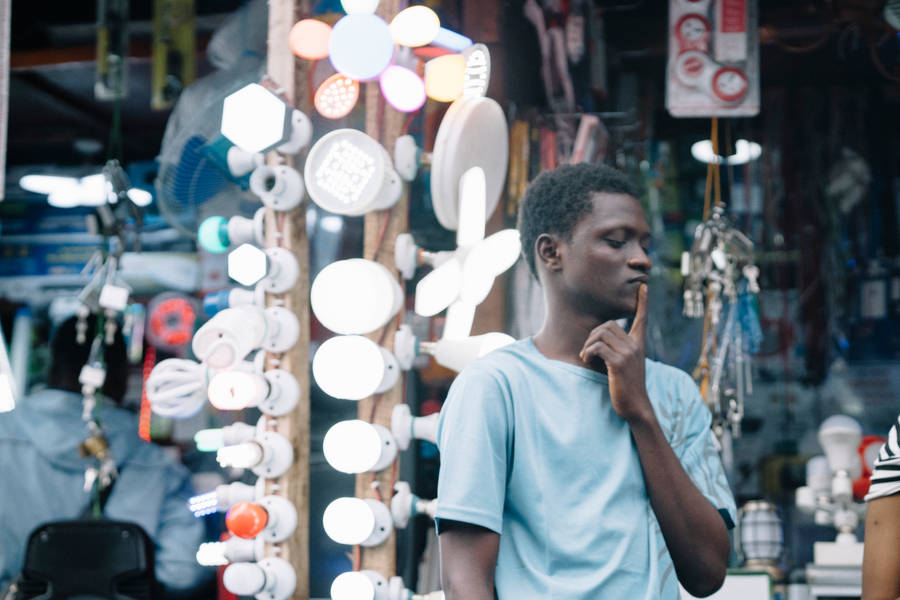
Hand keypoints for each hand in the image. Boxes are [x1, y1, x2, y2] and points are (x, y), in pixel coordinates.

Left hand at [579, 284, 652, 423]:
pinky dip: (587, 353)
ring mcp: (628, 353)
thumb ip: (617, 350)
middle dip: (593, 335)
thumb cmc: (626, 385)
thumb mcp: (625, 364)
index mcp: (638, 344)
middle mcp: (635, 345)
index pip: (642, 318)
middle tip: (587, 351)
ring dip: (587, 345)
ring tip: (586, 357)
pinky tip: (587, 361)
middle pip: (609, 324)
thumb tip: (598, 341)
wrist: (635, 406)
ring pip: (601, 334)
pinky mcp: (619, 363)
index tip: (644, 286)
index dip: (643, 302)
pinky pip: (597, 347)